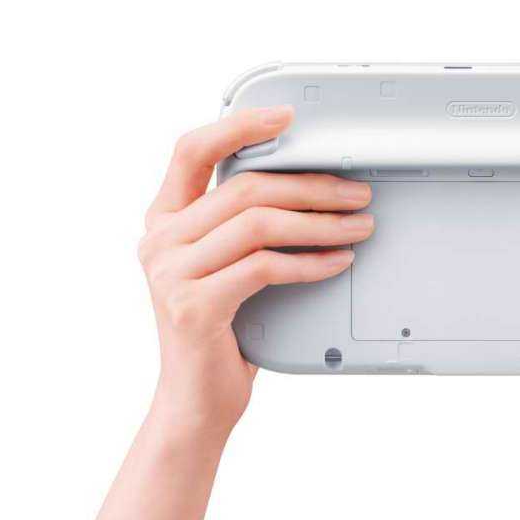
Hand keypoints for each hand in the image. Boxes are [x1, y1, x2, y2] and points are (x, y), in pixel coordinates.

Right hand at [137, 105, 373, 434]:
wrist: (197, 402)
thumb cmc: (223, 329)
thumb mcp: (224, 266)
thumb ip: (243, 226)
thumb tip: (313, 188)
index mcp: (165, 220)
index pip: (192, 150)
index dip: (239, 126)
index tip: (287, 116)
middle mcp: (160, 240)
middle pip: (245, 188)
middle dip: (312, 186)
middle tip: (358, 192)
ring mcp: (171, 272)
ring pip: (260, 223)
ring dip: (321, 223)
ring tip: (360, 227)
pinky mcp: (194, 305)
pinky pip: (266, 266)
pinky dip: (311, 262)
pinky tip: (339, 262)